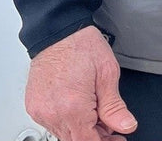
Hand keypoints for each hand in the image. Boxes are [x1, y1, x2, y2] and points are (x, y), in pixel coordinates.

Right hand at [25, 25, 136, 140]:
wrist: (58, 31)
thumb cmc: (82, 46)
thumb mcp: (107, 73)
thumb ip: (115, 106)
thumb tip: (126, 126)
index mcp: (73, 107)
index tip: (117, 138)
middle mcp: (53, 113)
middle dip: (95, 136)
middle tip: (110, 126)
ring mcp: (41, 111)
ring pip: (63, 134)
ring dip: (81, 129)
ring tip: (96, 112)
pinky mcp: (34, 106)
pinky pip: (52, 124)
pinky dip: (67, 121)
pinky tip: (79, 108)